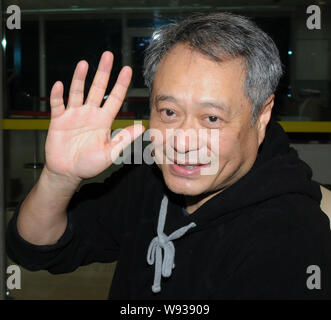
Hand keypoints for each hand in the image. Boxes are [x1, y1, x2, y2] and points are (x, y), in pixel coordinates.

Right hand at [45, 51, 144, 180]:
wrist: (68, 172)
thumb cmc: (89, 164)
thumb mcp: (109, 154)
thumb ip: (123, 139)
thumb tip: (141, 127)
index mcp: (103, 121)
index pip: (115, 99)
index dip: (121, 85)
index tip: (127, 70)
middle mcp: (90, 114)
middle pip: (97, 89)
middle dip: (103, 73)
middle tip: (108, 56)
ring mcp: (74, 115)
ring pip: (77, 92)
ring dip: (79, 78)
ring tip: (84, 64)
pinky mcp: (58, 120)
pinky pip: (57, 104)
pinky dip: (57, 95)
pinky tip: (59, 85)